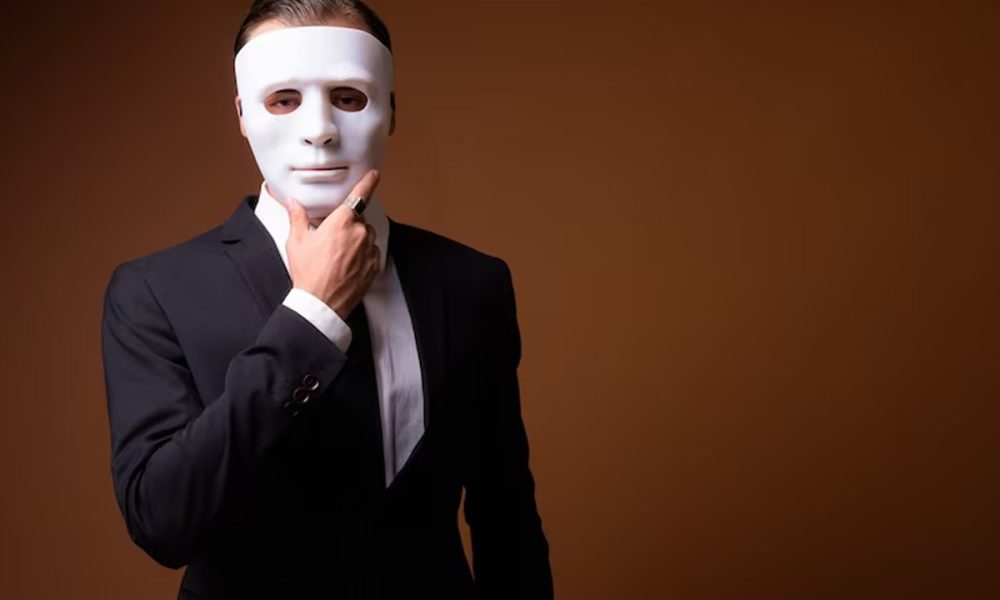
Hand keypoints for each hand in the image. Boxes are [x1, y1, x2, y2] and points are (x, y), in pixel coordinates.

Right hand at [285, 170, 380, 319]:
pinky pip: (371, 253)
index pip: (360, 195)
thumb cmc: (308, 273)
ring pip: (366, 237)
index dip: (369, 183)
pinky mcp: (374, 265)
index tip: (374, 175)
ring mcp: (369, 250)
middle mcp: (360, 233)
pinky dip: (362, 256)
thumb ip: (297, 217)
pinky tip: (347, 266)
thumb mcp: (297, 241)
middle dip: (347, 226)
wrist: (321, 303)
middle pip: (358, 221)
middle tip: (330, 243)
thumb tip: (292, 203)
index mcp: (342, 222)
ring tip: (338, 257)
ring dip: (356, 241)